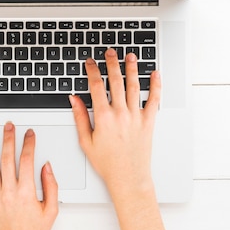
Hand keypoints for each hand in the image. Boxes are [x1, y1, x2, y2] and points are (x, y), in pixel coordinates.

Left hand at [0, 123, 58, 229]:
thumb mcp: (51, 211)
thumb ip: (51, 187)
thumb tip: (46, 167)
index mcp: (27, 193)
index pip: (27, 160)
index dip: (29, 144)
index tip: (29, 134)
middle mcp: (9, 192)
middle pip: (8, 158)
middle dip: (9, 138)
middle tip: (9, 125)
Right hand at [69, 48, 160, 198]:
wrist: (128, 178)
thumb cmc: (107, 163)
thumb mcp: (86, 141)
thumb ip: (80, 117)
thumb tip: (74, 99)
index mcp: (103, 117)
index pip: (96, 86)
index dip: (92, 71)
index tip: (90, 62)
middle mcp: (120, 114)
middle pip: (116, 81)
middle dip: (112, 63)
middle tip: (110, 52)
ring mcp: (136, 117)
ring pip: (134, 86)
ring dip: (132, 69)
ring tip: (130, 56)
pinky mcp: (148, 122)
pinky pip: (153, 100)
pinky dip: (155, 86)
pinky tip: (155, 74)